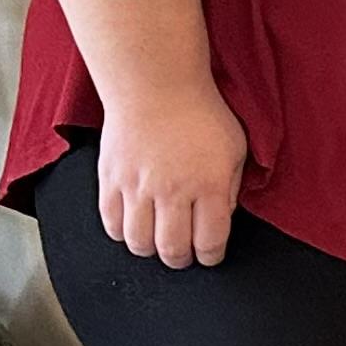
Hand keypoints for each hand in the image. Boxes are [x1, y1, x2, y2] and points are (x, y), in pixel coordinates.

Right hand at [95, 83, 246, 266]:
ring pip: (139, 243)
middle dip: (181, 260)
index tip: (210, 255)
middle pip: (172, 250)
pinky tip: (134, 226)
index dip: (212, 257)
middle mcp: (172, 191)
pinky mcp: (110, 180)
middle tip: (184, 255)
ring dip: (150, 250)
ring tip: (157, 242)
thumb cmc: (200, 113)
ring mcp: (137, 187)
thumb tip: (220, 220)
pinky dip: (122, 233)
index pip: (210, 242)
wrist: (155, 85)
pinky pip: (111, 224)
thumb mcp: (235, 149)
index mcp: (209, 185)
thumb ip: (230, 189)